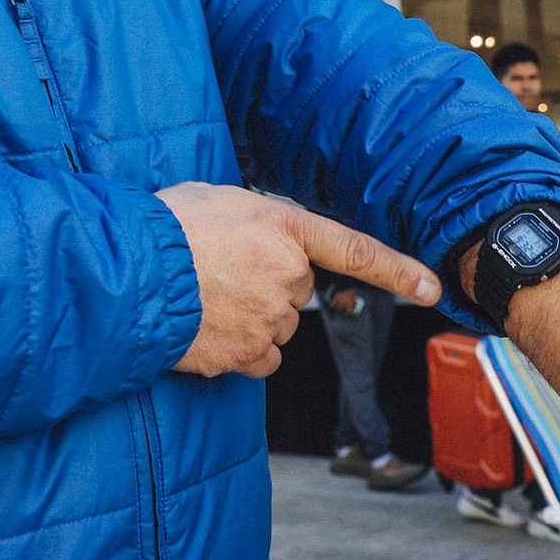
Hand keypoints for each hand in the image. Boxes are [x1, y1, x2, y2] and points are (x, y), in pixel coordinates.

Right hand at [159, 184, 439, 378]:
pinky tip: (211, 328)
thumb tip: (258, 243)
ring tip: (207, 298)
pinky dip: (241, 350)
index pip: (354, 249)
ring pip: (278, 327)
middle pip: (297, 293)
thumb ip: (256, 222)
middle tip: (222, 273)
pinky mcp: (245, 353)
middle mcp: (286, 274)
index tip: (430, 287)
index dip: (397, 269)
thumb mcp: (219, 200)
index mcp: (283, 227)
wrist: (129, 273)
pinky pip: (260, 358)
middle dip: (269, 287)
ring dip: (252, 319)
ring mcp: (268, 317)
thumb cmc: (164, 228)